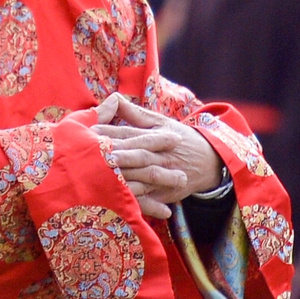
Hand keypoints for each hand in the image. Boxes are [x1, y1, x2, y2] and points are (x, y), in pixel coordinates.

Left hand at [92, 97, 222, 219]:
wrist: (210, 161)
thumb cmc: (179, 138)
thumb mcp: (160, 123)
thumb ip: (135, 114)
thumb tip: (114, 98)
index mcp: (156, 135)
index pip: (130, 134)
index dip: (110, 133)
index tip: (89, 131)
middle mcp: (160, 155)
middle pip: (136, 155)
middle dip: (116, 154)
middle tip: (93, 153)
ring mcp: (163, 176)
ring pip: (142, 177)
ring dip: (123, 177)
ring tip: (102, 176)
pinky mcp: (165, 194)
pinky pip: (149, 198)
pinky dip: (136, 200)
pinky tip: (119, 200)